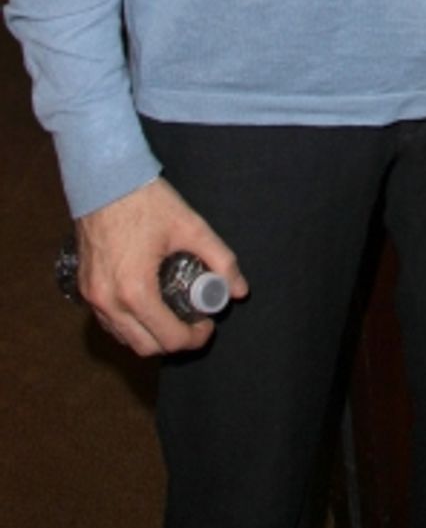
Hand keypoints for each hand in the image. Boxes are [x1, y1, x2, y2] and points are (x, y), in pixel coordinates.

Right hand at [75, 178, 248, 356]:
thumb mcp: (191, 227)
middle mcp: (109, 302)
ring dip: (151, 336)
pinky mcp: (84, 289)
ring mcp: (92, 298)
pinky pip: (108, 322)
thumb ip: (221, 259)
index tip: (208, 323)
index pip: (169, 339)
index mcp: (136, 290)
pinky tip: (148, 307)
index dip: (195, 338)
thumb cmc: (146, 201)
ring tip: (173, 314)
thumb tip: (239, 290)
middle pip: (146, 347)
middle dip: (174, 341)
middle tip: (193, 322)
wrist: (105, 180)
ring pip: (124, 338)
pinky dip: (129, 325)